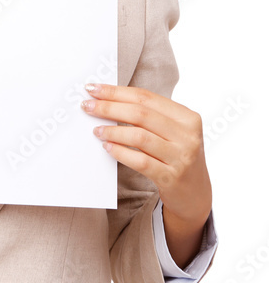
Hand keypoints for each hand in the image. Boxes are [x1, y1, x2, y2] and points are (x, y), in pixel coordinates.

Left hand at [81, 83, 211, 267]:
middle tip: (87, 106)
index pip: (146, 97)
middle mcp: (187, 135)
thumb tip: (108, 98)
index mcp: (187, 117)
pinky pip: (141, 161)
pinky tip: (107, 147)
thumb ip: (150, 115)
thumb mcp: (172, 130)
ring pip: (139, 136)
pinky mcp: (171, 178)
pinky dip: (120, 152)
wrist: (195, 194)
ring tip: (96, 130)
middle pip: (141, 114)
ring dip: (113, 131)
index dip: (117, 91)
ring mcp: (181, 157)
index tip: (93, 88)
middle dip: (109, 107)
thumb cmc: (177, 155)